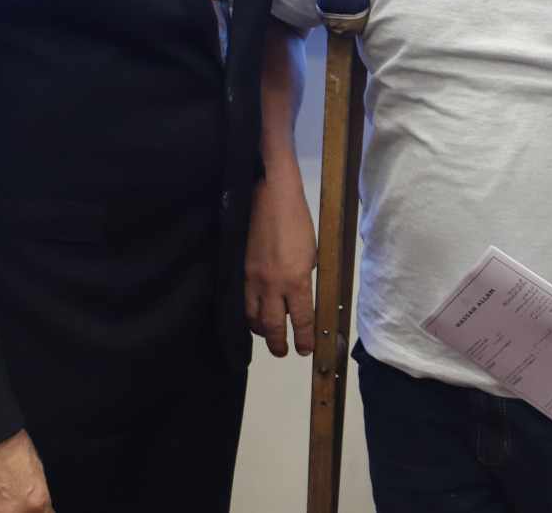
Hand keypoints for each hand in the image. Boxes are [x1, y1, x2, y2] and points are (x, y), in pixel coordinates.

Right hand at [245, 174, 317, 356]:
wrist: (270, 198)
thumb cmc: (298, 221)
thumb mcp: (312, 252)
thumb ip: (304, 277)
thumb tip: (299, 293)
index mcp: (297, 279)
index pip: (301, 319)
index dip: (303, 338)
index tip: (305, 350)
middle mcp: (273, 285)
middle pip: (272, 326)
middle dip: (278, 343)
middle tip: (283, 352)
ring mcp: (253, 279)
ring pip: (252, 317)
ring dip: (260, 331)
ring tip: (266, 336)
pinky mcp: (239, 271)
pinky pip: (241, 301)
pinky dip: (247, 313)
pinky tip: (251, 316)